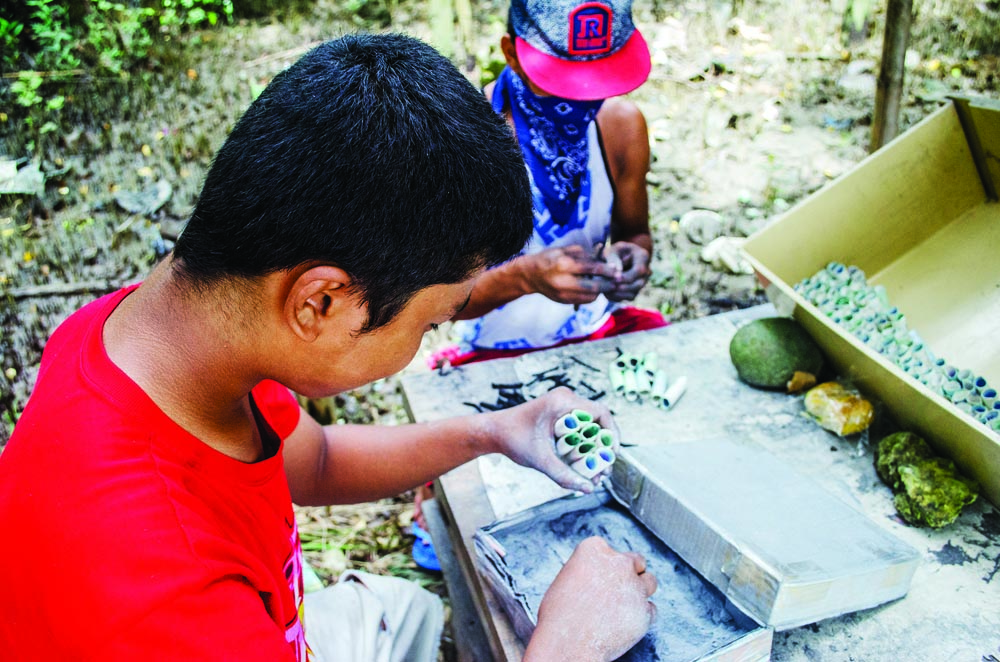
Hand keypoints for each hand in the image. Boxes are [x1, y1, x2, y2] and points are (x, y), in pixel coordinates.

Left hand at [487, 387, 619, 493]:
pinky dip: (584, 447)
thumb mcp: (540, 460)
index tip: (613, 454)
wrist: (494, 432)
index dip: (612, 433)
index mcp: (562, 402)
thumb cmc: (513, 439)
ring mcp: (563, 407)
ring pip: (590, 428)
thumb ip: (563, 475)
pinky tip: (583, 467)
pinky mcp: (560, 416)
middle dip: (603, 448)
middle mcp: (566, 400)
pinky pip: (580, 430)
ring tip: (595, 474)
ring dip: (594, 450)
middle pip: (598, 422)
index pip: (601, 412)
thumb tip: (588, 489)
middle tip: (604, 471)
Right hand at [522, 245, 619, 304]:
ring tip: (606, 284)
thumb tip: (603, 260)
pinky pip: (584, 301)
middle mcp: (563, 281)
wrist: (531, 275)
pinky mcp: (563, 301)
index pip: (591, 268)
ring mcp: (563, 294)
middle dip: (608, 284)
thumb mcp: (565, 250)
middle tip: (617, 281)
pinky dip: (592, 295)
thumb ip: (584, 255)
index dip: (606, 270)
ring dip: (601, 291)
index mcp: (564, 265)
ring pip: (590, 296)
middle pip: (593, 287)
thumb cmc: (550, 258)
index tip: (616, 270)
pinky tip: (594, 289)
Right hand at [525, 537, 656, 661]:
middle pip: (636, 560)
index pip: (609, 550)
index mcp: (594, 548)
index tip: (599, 579)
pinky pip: (651, 610)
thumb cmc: (559, 616)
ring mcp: (634, 586)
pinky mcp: (645, 611)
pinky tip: (624, 625)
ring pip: (650, 581)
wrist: (567, 643)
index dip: (606, 565)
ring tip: (624, 606)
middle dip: (630, 573)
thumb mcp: (567, 579)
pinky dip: (641, 616)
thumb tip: (602, 577)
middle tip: (618, 589)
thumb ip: (589, 571)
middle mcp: (618, 562)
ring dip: (640, 591)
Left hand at [604, 242, 649, 301]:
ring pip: (633, 294)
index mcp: (643, 256)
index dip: (627, 276)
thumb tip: (616, 273)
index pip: (639, 270)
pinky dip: (616, 297)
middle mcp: (646, 271)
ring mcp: (641, 282)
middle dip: (622, 287)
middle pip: (638, 284)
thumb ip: (613, 259)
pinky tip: (606, 291)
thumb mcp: (612, 250)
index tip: (614, 279)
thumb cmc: (614, 251)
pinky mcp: (635, 291)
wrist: (618, 256)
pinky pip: (627, 298)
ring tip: (604, 289)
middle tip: (607, 286)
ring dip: (618, 293)